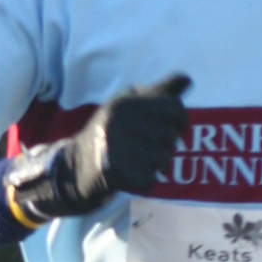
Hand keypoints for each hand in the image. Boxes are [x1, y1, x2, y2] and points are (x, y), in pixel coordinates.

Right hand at [6, 75, 190, 222]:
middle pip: (172, 136)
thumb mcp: (129, 108)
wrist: (74, 167)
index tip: (173, 128)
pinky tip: (128, 174)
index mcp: (126, 101)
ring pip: (164, 159)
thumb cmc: (110, 135)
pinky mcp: (118, 171)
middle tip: (142, 148)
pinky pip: (151, 180)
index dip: (180, 120)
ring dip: (154, 165)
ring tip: (133, 160)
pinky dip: (144, 182)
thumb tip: (188, 79)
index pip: (174, 107)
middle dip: (164, 146)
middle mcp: (122, 120)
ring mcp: (119, 145)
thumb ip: (159, 94)